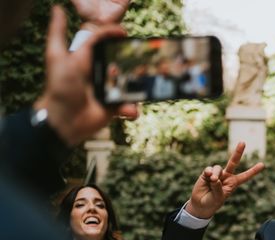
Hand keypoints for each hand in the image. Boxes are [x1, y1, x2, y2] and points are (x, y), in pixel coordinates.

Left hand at [35, 6, 137, 145]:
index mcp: (88, 59)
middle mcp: (100, 73)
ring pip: (130, 84)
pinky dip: (132, 109)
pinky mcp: (115, 107)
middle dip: (134, 62)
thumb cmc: (59, 87)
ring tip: (142, 86)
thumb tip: (57, 8)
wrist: (65, 120)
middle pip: (122, 62)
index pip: (104, 42)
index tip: (125, 33)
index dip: (114, 35)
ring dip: (138, 86)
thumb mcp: (57, 57)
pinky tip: (129, 110)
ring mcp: (109, 90)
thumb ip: (58, 33)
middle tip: (142, 62)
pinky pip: (129, 105)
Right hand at [186, 142, 264, 217]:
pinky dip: (208, 172)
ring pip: (218, 168)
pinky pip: (209, 169)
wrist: (201, 204)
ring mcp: (217, 173)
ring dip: (215, 174)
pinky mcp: (207, 173)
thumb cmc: (212, 202)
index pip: (245, 176)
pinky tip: (207, 176)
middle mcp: (226, 176)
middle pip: (233, 162)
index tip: (263, 165)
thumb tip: (214, 176)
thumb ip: (218, 187)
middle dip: (238, 152)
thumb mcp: (218, 197)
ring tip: (212, 181)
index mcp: (233, 183)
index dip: (253, 171)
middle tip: (243, 142)